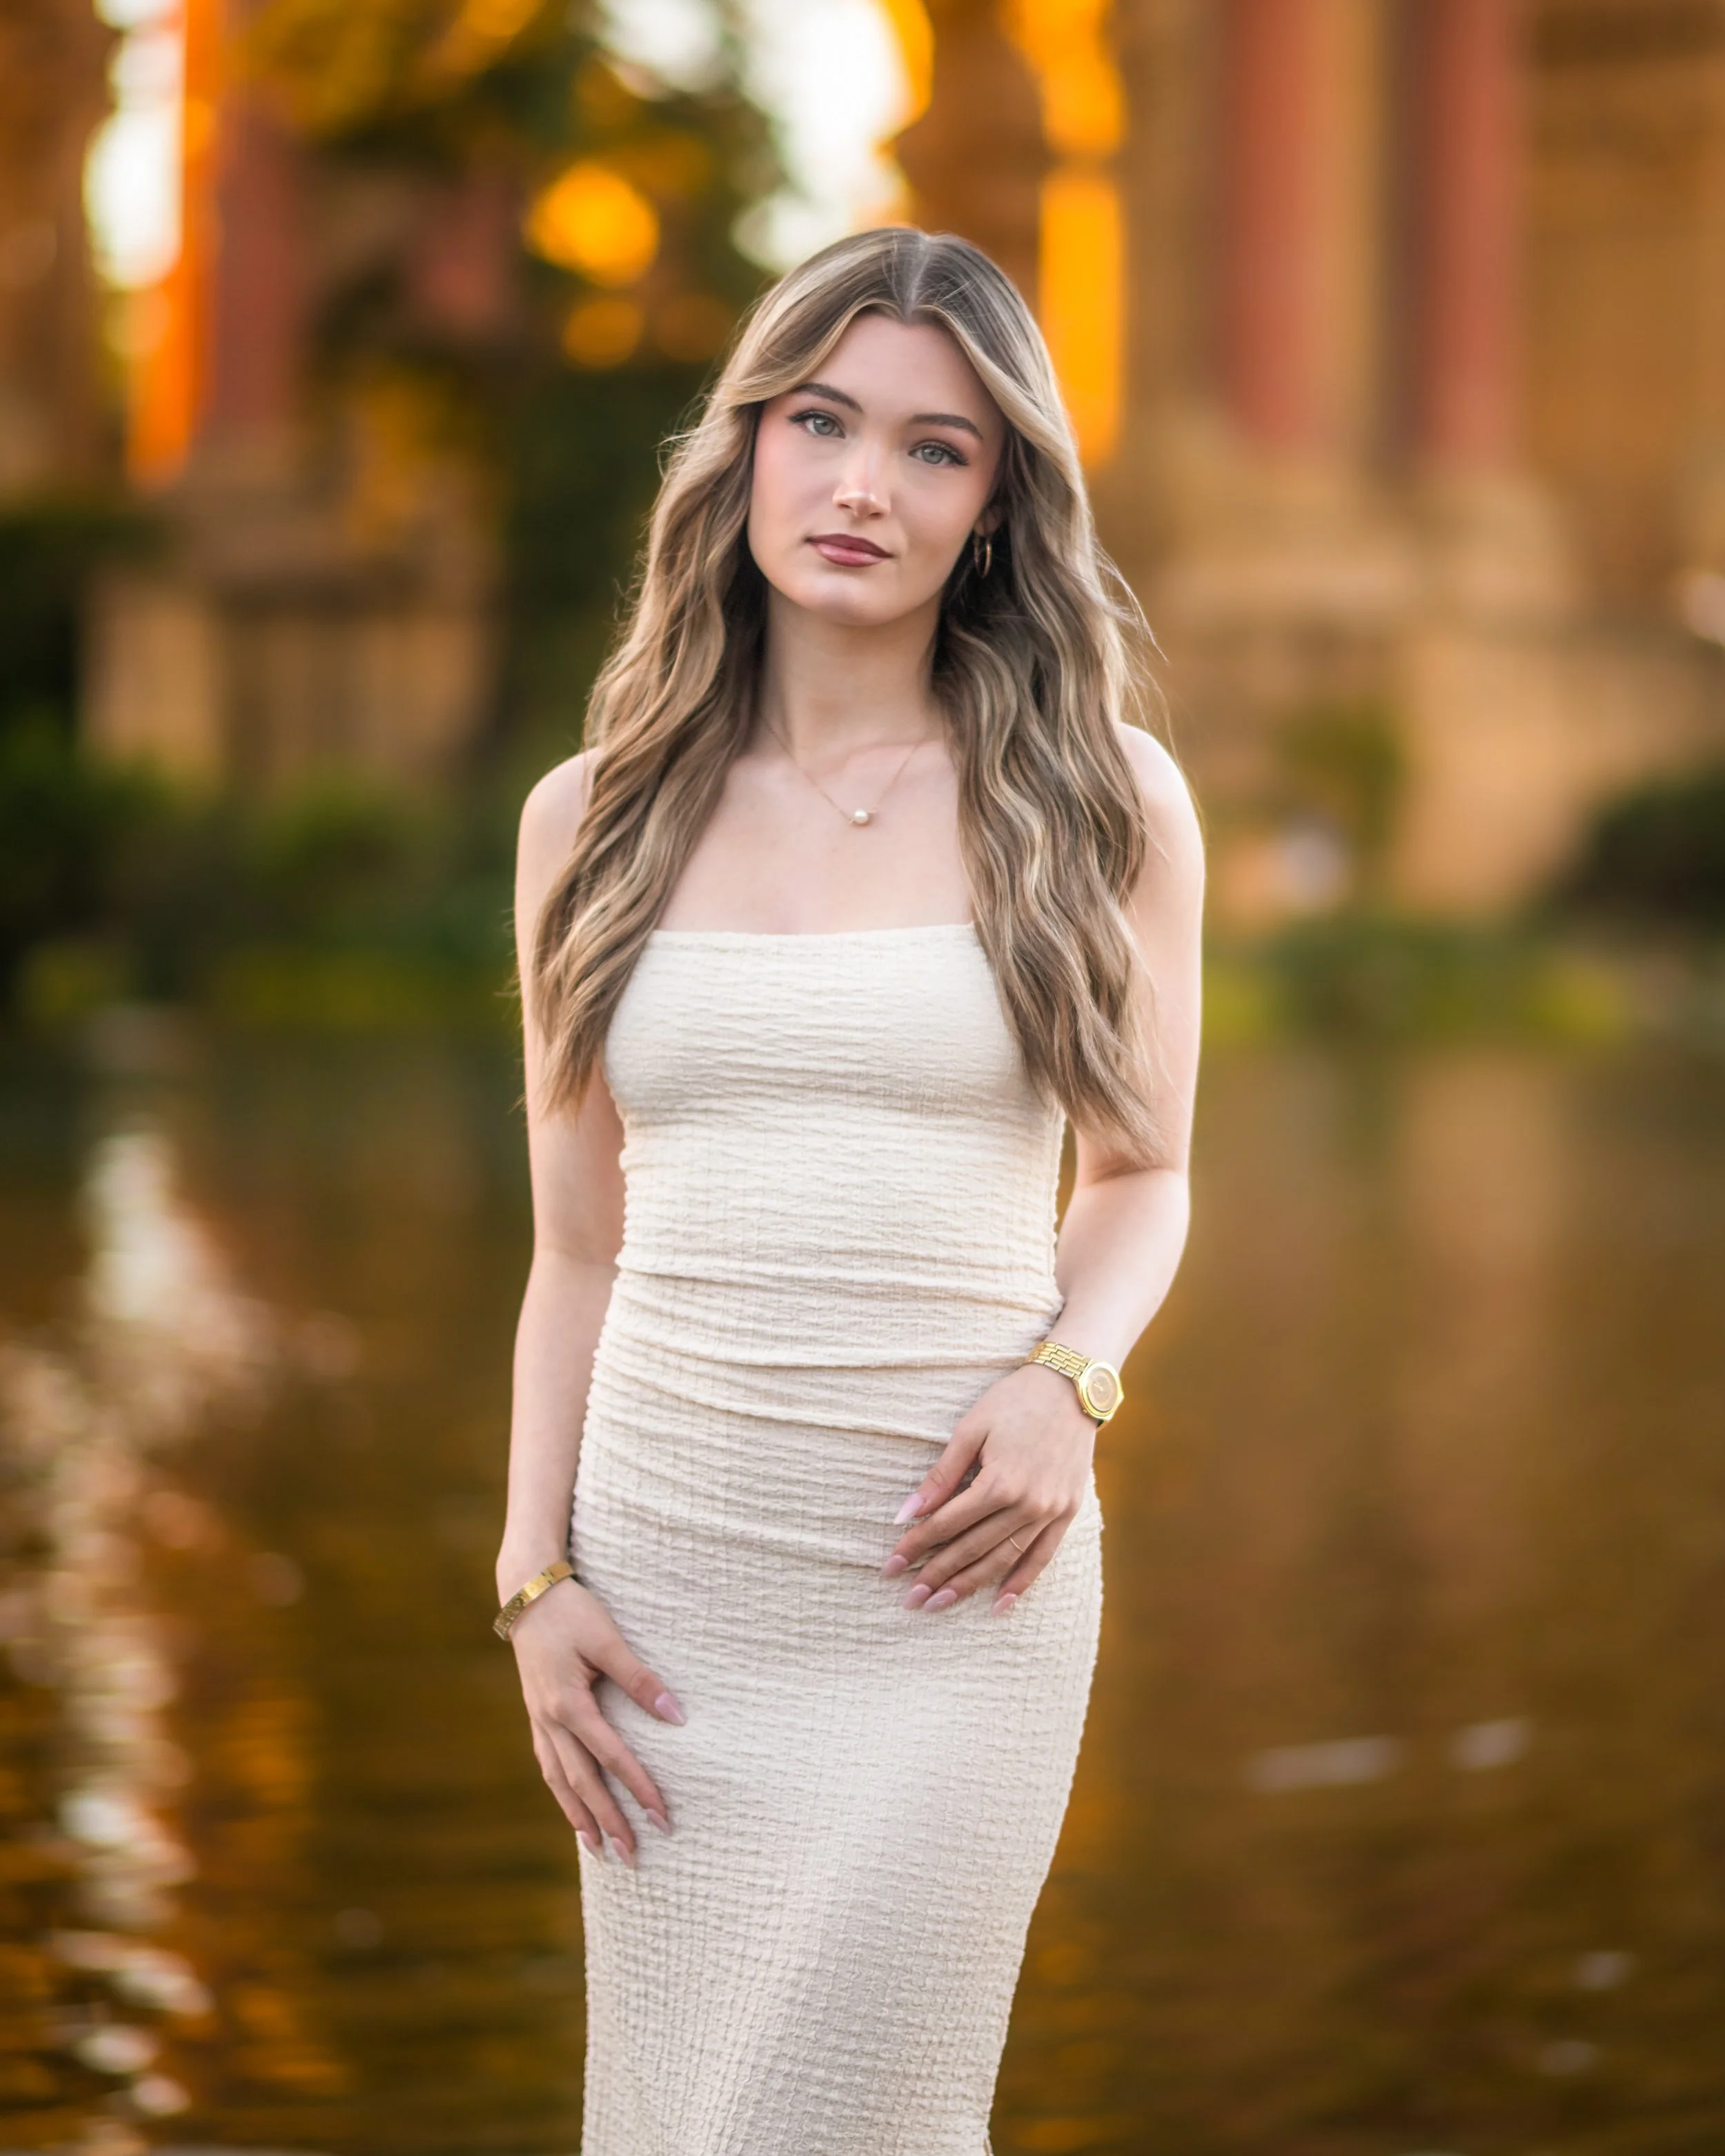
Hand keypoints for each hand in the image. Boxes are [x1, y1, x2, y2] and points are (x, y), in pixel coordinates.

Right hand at [508, 1573, 685, 1861]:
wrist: (527, 1593)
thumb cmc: (573, 1612)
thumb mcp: (608, 1639)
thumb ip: (640, 1680)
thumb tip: (676, 1717)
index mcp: (569, 1706)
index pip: (612, 1759)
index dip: (639, 1790)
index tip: (662, 1817)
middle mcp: (550, 1722)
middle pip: (583, 1783)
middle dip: (610, 1821)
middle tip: (635, 1855)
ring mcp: (539, 1720)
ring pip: (560, 1781)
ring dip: (580, 1817)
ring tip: (600, 1850)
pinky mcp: (537, 1714)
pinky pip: (549, 1764)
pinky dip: (563, 1792)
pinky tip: (573, 1807)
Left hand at [880, 1361, 1095, 1616]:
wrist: (1074, 1387)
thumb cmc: (1015, 1401)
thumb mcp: (971, 1428)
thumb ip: (941, 1476)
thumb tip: (907, 1514)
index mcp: (1000, 1481)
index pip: (947, 1524)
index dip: (915, 1546)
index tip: (890, 1566)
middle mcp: (1027, 1504)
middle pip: (972, 1548)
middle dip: (936, 1575)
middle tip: (909, 1599)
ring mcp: (1051, 1512)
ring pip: (1003, 1560)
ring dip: (970, 1585)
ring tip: (939, 1604)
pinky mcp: (1067, 1512)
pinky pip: (1042, 1557)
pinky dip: (1021, 1583)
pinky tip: (998, 1605)